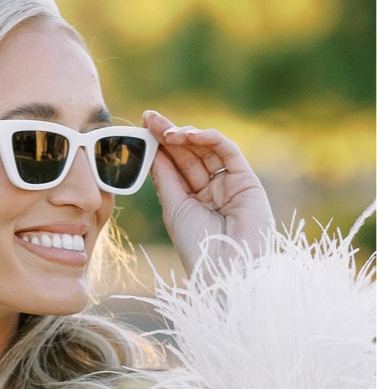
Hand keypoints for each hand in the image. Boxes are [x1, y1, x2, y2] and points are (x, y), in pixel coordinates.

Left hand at [143, 111, 272, 271]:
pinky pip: (228, 152)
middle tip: (150, 118)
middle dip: (169, 135)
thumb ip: (166, 178)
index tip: (142, 126)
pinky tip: (191, 136)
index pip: (174, 166)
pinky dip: (210, 140)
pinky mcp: (247, 180)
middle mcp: (211, 190)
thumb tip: (152, 151)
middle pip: (188, 155)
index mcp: (191, 201)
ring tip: (166, 131)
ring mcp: (229, 184)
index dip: (159, 146)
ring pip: (207, 150)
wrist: (227, 270)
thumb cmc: (197, 247)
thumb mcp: (174, 209)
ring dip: (186, 136)